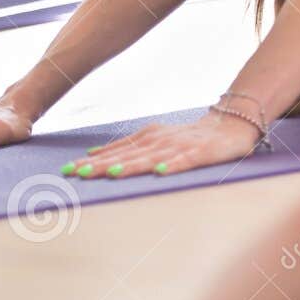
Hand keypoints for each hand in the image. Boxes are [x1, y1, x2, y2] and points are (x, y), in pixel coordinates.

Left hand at [62, 108, 260, 179]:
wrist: (229, 124)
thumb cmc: (188, 136)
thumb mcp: (154, 138)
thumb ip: (127, 147)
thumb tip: (94, 154)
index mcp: (147, 138)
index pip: (115, 152)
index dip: (92, 161)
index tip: (69, 170)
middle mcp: (159, 141)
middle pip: (126, 156)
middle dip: (101, 165)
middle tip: (77, 174)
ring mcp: (180, 147)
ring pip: (150, 159)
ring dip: (130, 166)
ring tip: (110, 174)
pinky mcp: (201, 153)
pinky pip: (185, 161)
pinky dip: (173, 166)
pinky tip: (160, 172)